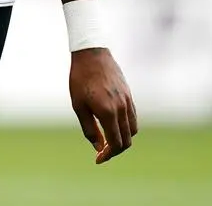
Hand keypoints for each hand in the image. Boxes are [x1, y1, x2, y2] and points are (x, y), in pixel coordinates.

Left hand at [69, 47, 137, 163]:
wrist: (91, 53)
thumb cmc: (80, 79)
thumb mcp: (79, 106)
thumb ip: (90, 129)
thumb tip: (99, 147)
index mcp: (108, 112)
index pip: (116, 143)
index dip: (108, 155)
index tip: (98, 159)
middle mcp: (122, 108)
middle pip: (127, 140)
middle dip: (115, 150)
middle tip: (102, 152)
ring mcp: (128, 101)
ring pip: (132, 129)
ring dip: (122, 139)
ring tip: (108, 140)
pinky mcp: (129, 94)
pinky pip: (133, 117)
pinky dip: (126, 126)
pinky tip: (113, 125)